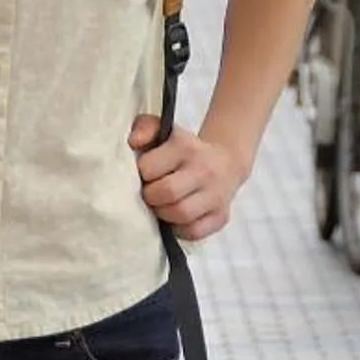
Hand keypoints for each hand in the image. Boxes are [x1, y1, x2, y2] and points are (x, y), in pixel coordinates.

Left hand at [130, 116, 250, 241]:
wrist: (226, 164)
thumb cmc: (184, 150)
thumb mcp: (165, 131)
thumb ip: (144, 127)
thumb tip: (133, 142)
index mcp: (186, 147)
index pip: (149, 167)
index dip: (141, 173)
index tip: (145, 173)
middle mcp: (204, 170)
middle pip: (166, 192)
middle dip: (150, 196)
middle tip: (150, 193)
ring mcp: (216, 195)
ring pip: (180, 214)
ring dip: (163, 214)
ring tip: (161, 205)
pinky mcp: (221, 217)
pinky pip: (193, 232)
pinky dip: (179, 229)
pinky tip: (175, 218)